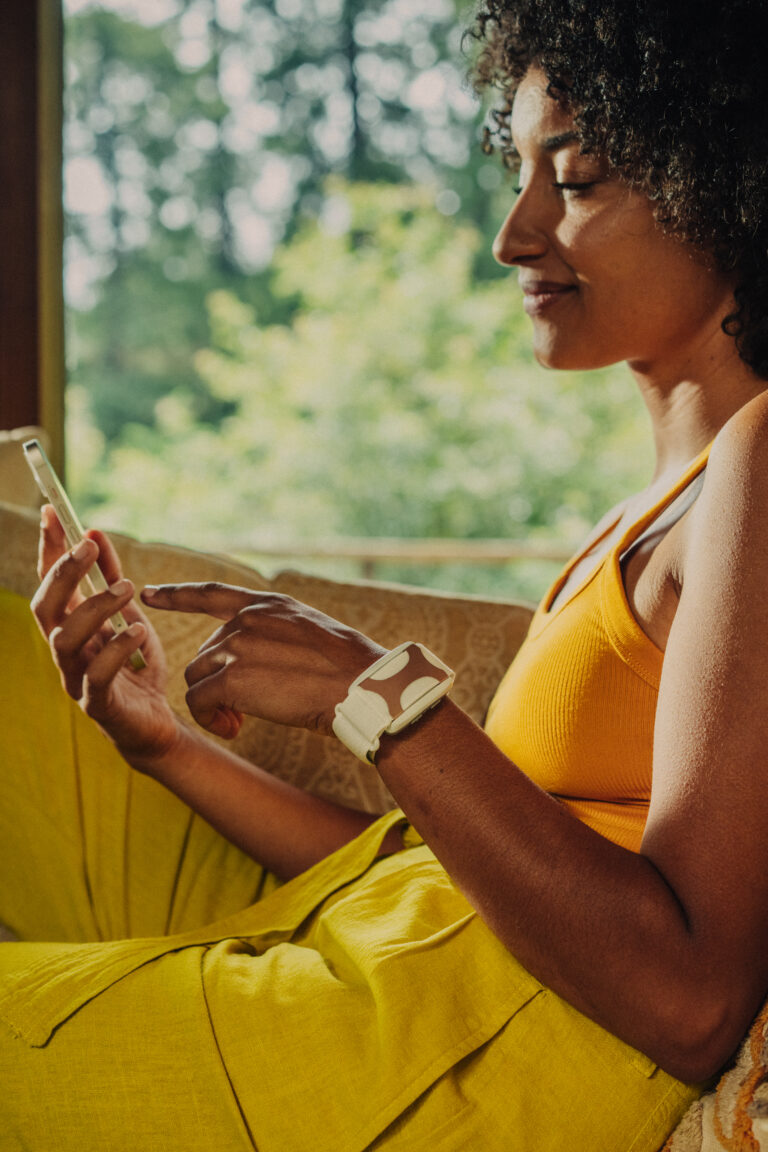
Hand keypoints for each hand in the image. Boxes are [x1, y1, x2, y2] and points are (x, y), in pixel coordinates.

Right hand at [31, 506, 179, 762]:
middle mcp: (64, 651)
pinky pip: (97, 677)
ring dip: (93, 608)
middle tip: (90, 546)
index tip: (52, 512)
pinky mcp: (98, 706)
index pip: (47, 583)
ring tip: (126, 588)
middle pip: (44, 608)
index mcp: (69, 627)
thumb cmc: (137, 667)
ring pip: (63, 640)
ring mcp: (76, 679)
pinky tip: (139, 632)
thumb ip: (112, 577)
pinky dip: (116, 651)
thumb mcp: (129, 614)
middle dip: (64, 573)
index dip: (47, 549)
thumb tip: (94, 532)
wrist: (156, 724)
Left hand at [140, 583, 384, 738]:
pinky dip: (209, 719)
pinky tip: (233, 729)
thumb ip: (276, 636)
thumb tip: (252, 660)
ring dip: (213, 704)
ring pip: (197, 677)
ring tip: (237, 723)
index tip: (149, 592)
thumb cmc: (348, 671)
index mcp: (268, 604)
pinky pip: (198, 701)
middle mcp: (247, 620)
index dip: (177, 594)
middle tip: (239, 714)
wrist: (361, 686)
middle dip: (217, 684)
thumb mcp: (311, 635)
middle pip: (205, 653)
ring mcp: (238, 646)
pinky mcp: (232, 678)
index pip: (211, 594)